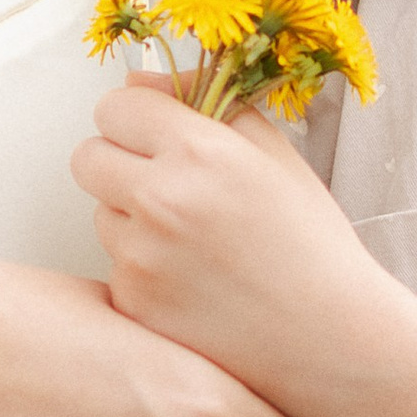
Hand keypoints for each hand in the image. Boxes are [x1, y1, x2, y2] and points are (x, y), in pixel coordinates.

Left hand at [74, 75, 383, 407]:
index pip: (115, 106)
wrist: (329, 338)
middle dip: (116, 162)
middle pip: (87, 157)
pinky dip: (142, 272)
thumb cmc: (309, 242)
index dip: (134, 118)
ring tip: (191, 244)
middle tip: (158, 183)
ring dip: (131, 220)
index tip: (153, 134)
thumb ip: (209, 104)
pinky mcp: (132, 304)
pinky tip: (192, 285)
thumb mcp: (274, 154)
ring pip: (101, 214)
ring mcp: (141, 257)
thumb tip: (138, 78)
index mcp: (200, 151)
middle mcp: (161, 199)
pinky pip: (114, 268)